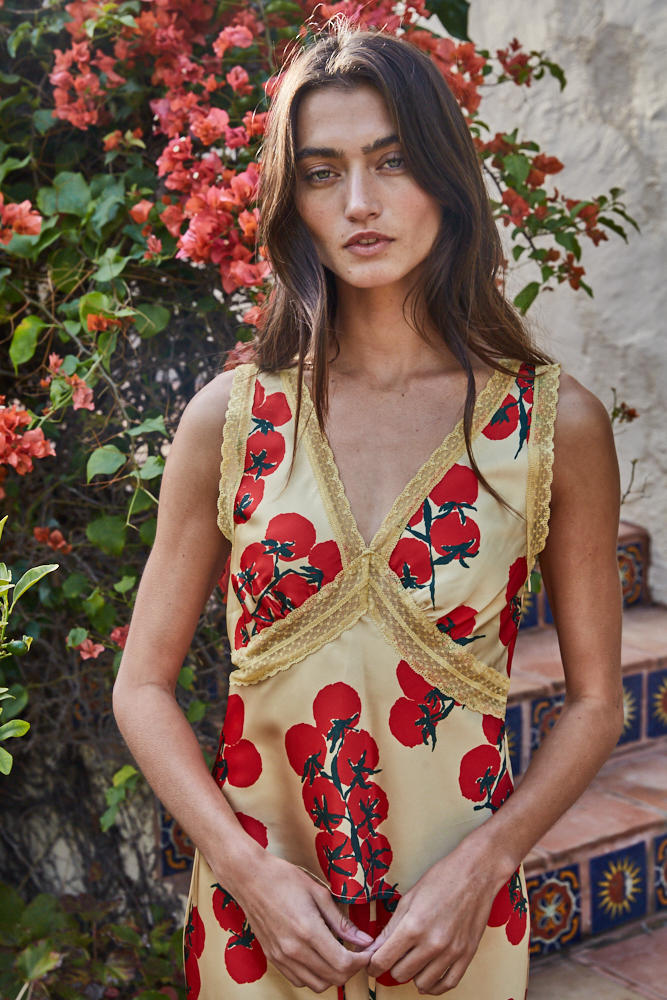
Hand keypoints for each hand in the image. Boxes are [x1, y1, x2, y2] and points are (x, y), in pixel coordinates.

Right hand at [222, 851, 373, 992]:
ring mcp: (281, 957)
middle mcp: (294, 950)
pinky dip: (314, 975)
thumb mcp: (318, 893)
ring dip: (333, 975)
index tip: (368, 950)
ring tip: (338, 954)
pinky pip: (299, 980)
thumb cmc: (284, 878)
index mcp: (308, 931)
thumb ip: (342, 921)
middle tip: (357, 951)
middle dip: (351, 968)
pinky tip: (318, 956)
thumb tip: (364, 939)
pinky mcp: (272, 958)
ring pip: (317, 985)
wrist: (249, 878)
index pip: (343, 964)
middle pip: (333, 979)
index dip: (362, 961)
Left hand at [366, 845, 507, 993]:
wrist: (475, 873)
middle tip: (395, 954)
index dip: (373, 964)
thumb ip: (390, 928)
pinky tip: (428, 977)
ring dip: (414, 974)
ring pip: (422, 983)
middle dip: (393, 966)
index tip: (372, 963)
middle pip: (400, 974)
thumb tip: (372, 949)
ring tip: (413, 960)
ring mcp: (451, 952)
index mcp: (413, 926)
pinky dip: (435, 986)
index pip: (383, 961)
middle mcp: (432, 943)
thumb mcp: (408, 899)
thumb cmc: (441, 879)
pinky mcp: (467, 955)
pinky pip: (447, 984)